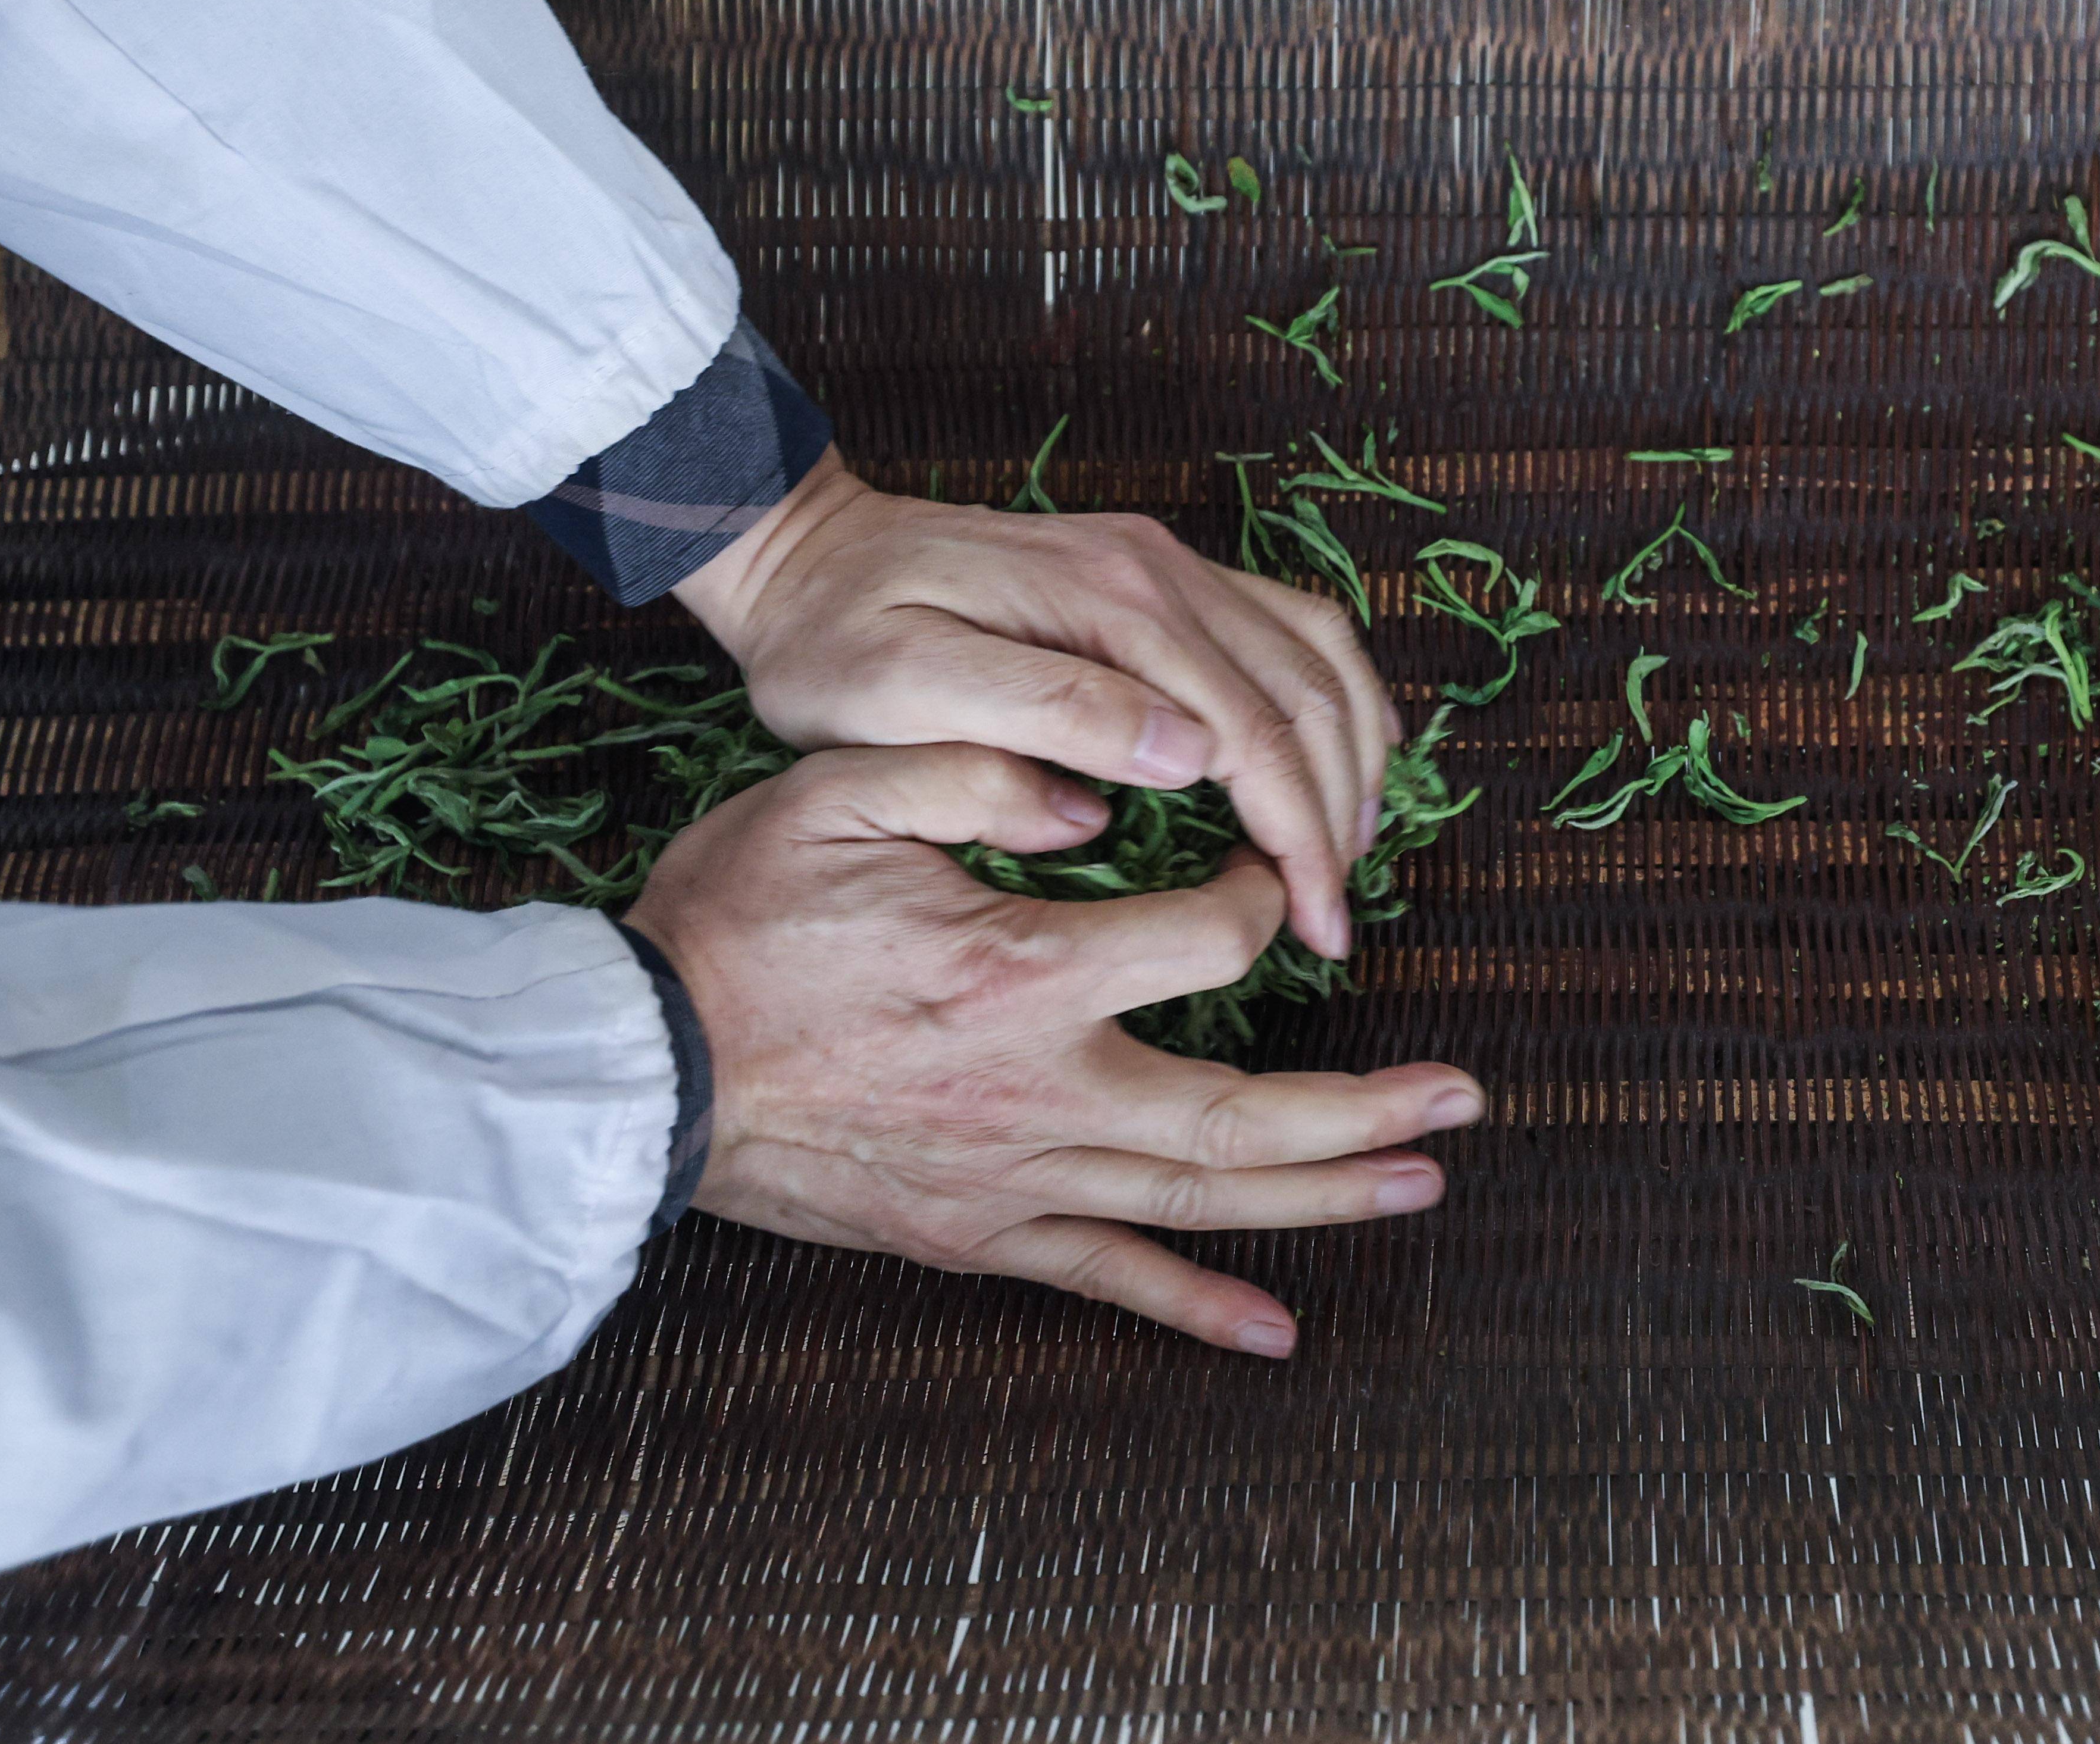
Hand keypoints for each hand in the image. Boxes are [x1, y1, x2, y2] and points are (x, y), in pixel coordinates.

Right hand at [622, 742, 1482, 1355]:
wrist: (635, 1064)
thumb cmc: (734, 922)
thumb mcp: (838, 794)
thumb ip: (977, 767)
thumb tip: (1095, 778)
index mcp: (1027, 970)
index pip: (1211, 939)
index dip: (1265, 898)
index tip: (1273, 877)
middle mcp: (1044, 1089)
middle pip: (1247, 1111)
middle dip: (1367, 1106)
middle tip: (1464, 1097)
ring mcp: (1016, 1177)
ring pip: (1201, 1197)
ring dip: (1324, 1195)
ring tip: (1424, 1180)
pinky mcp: (977, 1234)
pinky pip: (1106, 1280)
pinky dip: (1196, 1309)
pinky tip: (1277, 1332)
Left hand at [673, 450, 1396, 959]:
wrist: (802, 556)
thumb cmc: (835, 643)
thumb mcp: (906, 688)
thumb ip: (1046, 711)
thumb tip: (1186, 754)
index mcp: (1110, 602)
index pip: (1252, 733)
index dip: (1297, 840)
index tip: (1314, 929)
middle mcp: (1158, 568)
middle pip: (1304, 696)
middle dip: (1337, 816)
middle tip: (1333, 919)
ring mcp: (1166, 561)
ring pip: (1317, 654)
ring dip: (1352, 756)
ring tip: (1349, 855)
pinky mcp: (1159, 570)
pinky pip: (1289, 625)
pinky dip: (1333, 698)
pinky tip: (1336, 759)